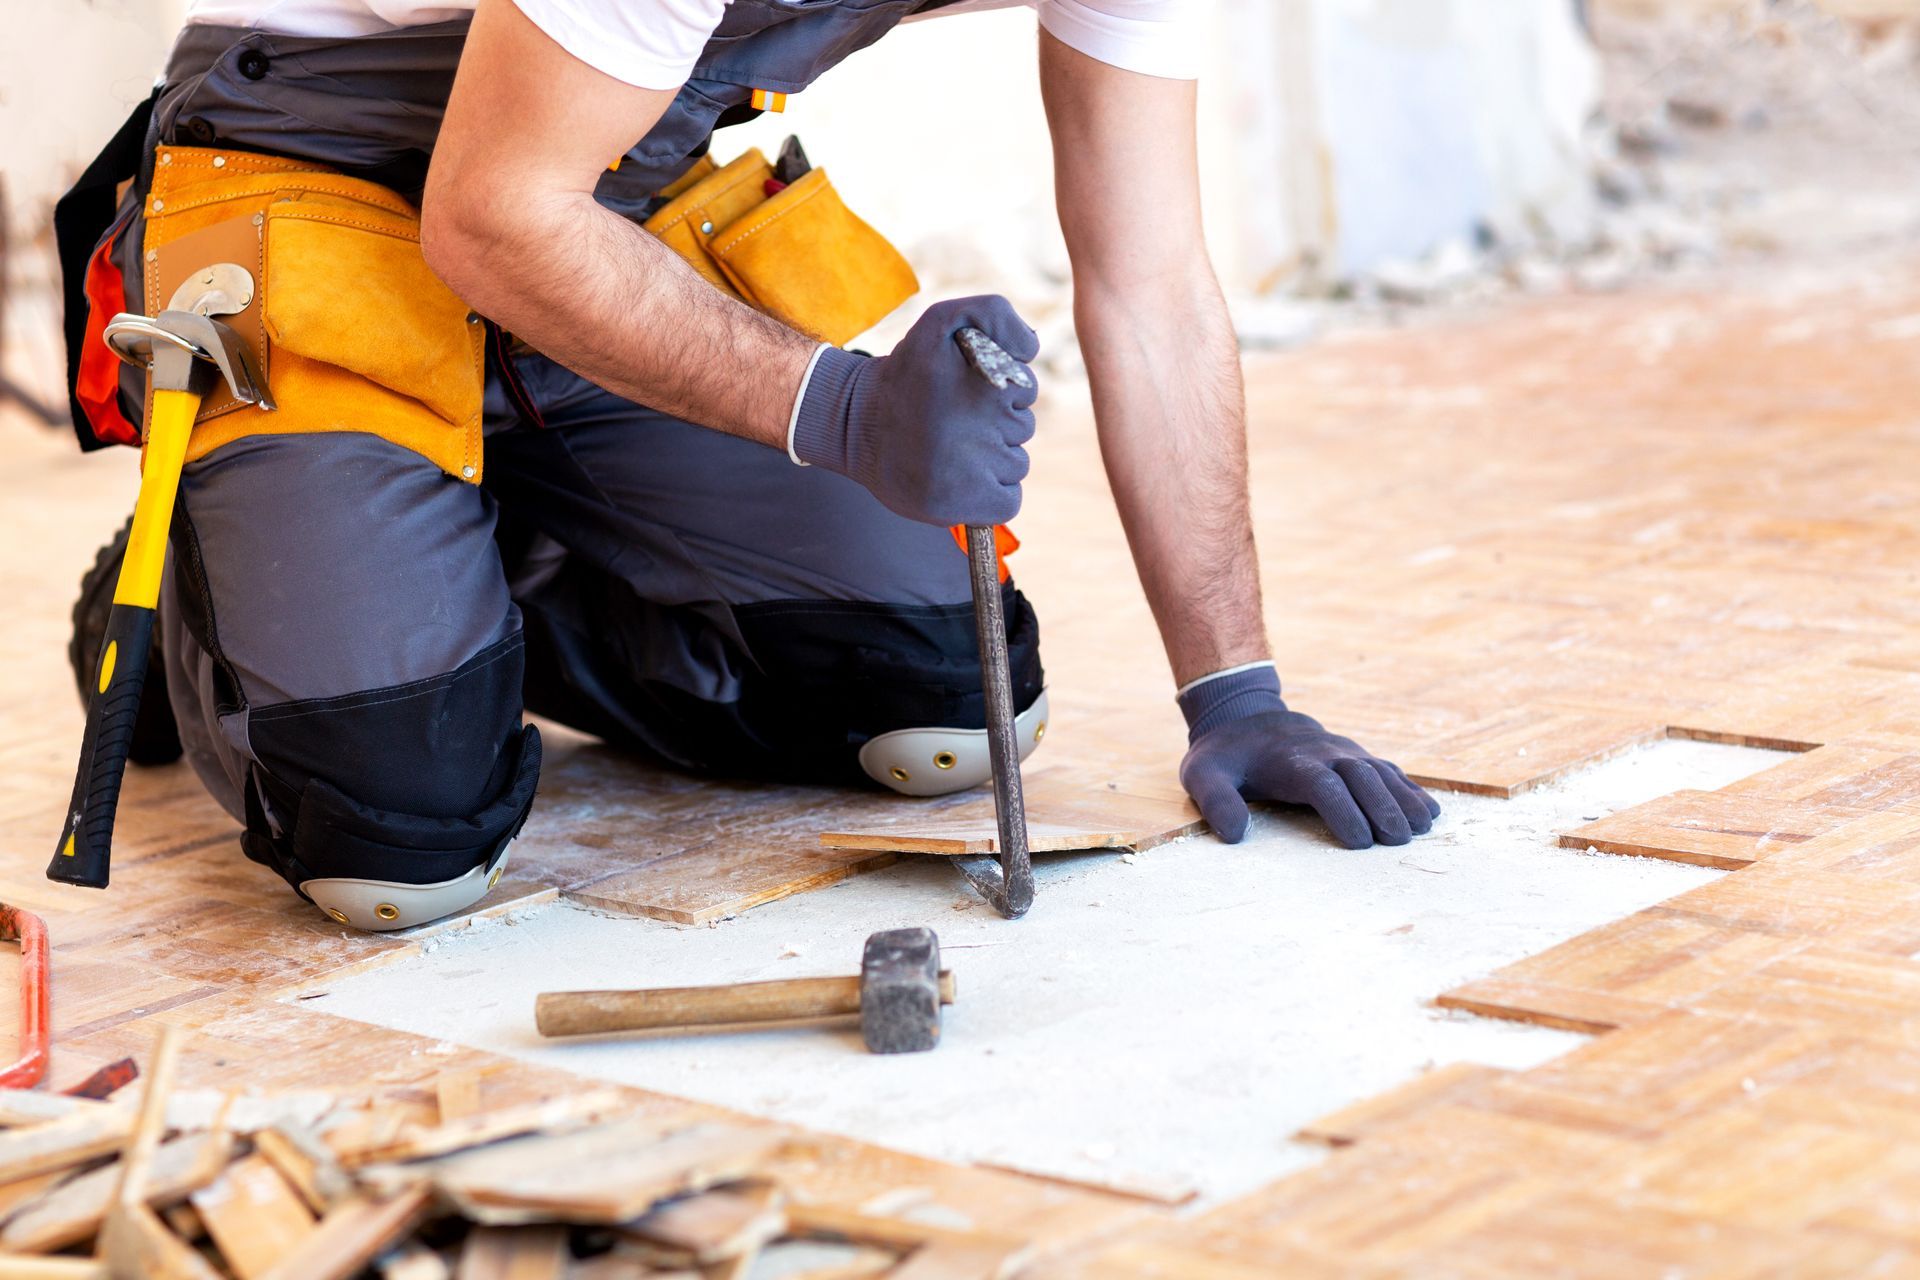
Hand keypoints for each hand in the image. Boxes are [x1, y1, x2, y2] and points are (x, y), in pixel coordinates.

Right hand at [791, 296, 1038, 525]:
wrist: (855, 425)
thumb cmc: (906, 374)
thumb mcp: (942, 321)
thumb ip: (995, 315)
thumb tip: (1032, 350)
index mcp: (986, 381)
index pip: (1025, 389)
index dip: (1000, 390)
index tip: (963, 392)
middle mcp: (983, 425)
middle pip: (1022, 428)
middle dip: (996, 424)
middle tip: (953, 421)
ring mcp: (975, 470)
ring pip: (1016, 465)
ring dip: (993, 459)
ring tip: (951, 449)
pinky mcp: (965, 504)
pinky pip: (1009, 501)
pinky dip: (993, 494)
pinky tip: (962, 478)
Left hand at [1177, 665, 1440, 848]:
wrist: (1247, 719)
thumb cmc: (1225, 758)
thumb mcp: (1203, 775)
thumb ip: (1215, 801)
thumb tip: (1234, 834)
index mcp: (1290, 760)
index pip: (1322, 784)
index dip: (1343, 810)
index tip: (1359, 842)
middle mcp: (1325, 753)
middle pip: (1360, 777)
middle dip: (1382, 807)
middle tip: (1399, 841)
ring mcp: (1345, 753)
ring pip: (1381, 772)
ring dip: (1404, 799)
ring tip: (1422, 829)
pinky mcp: (1357, 758)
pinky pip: (1389, 770)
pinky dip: (1411, 789)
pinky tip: (1430, 812)